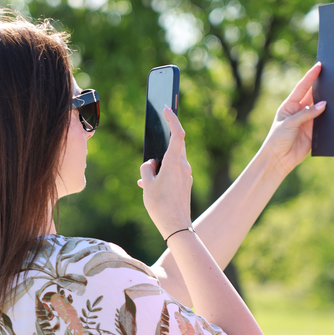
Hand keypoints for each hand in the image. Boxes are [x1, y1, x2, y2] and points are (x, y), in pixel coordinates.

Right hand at [138, 107, 192, 240]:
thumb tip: (151, 164)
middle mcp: (183, 166)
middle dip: (164, 141)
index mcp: (174, 162)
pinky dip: (163, 173)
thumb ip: (147, 169)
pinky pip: (174, 172)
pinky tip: (150, 185)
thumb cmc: (160, 205)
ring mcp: (186, 175)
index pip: (177, 134)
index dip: (173, 119)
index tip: (167, 108)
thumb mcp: (147, 185)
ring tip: (146, 175)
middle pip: (175, 146)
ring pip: (173, 160)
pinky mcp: (186, 184)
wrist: (176, 226)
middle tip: (156, 133)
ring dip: (161, 162)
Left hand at [260, 63, 325, 175]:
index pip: (302, 87)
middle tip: (331, 75)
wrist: (278, 159)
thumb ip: (306, 114)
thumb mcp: (289, 123)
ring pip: (320, 108)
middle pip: (312, 95)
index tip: (319, 66)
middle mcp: (299, 111)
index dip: (310, 76)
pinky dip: (328, 117)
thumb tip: (323, 104)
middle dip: (321, 86)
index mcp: (289, 105)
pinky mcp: (313, 132)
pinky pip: (323, 122)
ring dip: (326, 102)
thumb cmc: (277, 139)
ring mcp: (307, 121)